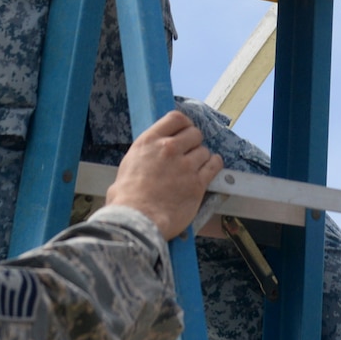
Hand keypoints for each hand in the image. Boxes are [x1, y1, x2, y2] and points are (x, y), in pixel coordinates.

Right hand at [104, 109, 223, 240]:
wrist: (136, 221)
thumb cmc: (126, 199)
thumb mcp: (128, 167)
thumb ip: (143, 157)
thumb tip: (145, 161)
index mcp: (149, 142)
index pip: (176, 118)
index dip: (183, 124)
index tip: (184, 132)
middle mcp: (169, 149)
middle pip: (194, 133)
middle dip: (194, 142)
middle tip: (190, 152)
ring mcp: (185, 165)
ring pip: (204, 151)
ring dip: (201, 158)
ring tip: (195, 167)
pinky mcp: (197, 183)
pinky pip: (214, 166)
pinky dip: (214, 165)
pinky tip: (211, 167)